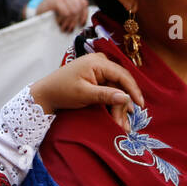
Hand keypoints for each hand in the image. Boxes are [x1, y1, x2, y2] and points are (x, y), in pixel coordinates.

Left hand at [29, 51, 144, 129]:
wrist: (45, 93)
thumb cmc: (62, 91)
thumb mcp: (84, 94)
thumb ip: (106, 95)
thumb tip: (126, 98)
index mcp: (97, 62)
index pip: (122, 75)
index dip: (133, 90)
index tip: (140, 105)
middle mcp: (100, 62)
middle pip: (120, 83)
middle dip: (124, 103)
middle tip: (125, 122)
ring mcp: (98, 70)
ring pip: (116, 88)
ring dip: (118, 105)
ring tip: (121, 123)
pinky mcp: (95, 78)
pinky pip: (109, 89)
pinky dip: (112, 102)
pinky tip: (117, 114)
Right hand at [36, 0, 89, 32]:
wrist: (36, 10)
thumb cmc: (52, 10)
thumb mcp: (65, 6)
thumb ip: (75, 8)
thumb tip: (85, 18)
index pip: (83, 2)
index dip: (84, 14)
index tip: (81, 23)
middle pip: (79, 7)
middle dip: (75, 20)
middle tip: (69, 28)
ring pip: (74, 11)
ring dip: (69, 22)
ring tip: (64, 27)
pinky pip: (66, 13)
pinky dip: (63, 20)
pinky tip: (58, 22)